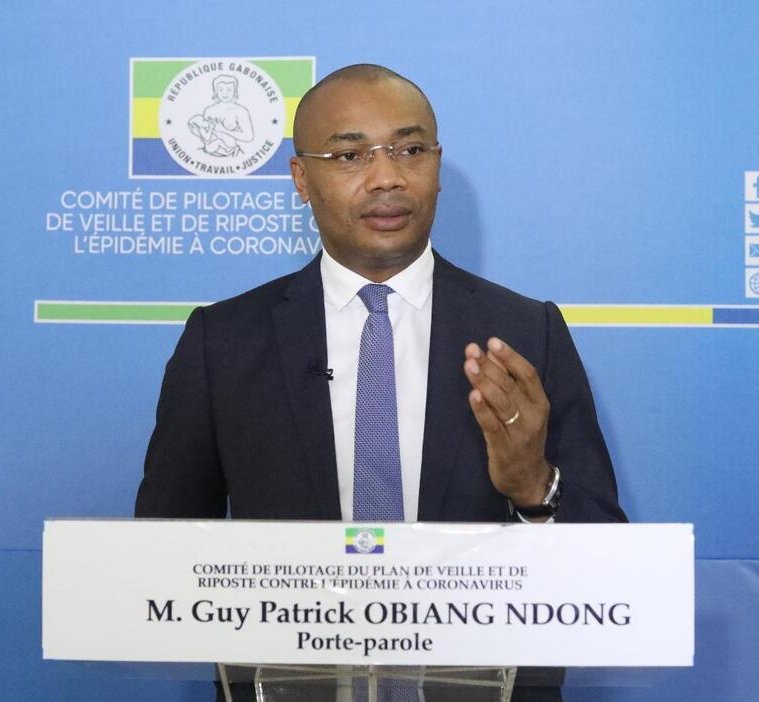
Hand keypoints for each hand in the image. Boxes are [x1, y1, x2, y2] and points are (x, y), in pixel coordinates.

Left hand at [464, 337, 552, 507]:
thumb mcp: (525, 411)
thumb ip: (510, 385)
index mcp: (540, 402)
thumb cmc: (523, 438)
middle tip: (472, 351)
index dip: (510, 357)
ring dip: (483, 381)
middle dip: (489, 366)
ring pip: (501, 402)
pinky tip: (472, 395)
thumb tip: (492, 355)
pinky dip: (482, 409)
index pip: (527, 374)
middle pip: (510, 385)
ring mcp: (519, 432)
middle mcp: (533, 415)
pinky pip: (492, 425)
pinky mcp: (504, 447)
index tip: (492, 342)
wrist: (528, 478)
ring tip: (469, 365)